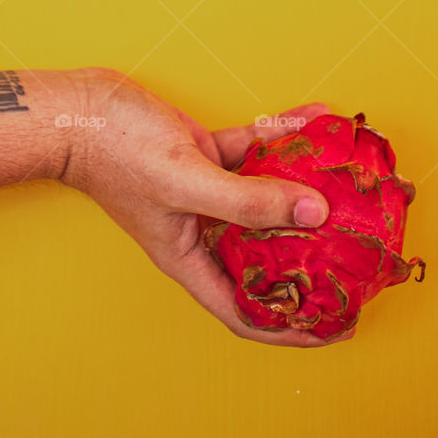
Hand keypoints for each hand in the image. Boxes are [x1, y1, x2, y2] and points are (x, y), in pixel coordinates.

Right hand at [62, 69, 340, 346]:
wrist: (80, 109)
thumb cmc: (117, 154)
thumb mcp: (187, 182)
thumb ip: (249, 201)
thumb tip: (315, 212)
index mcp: (188, 257)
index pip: (247, 311)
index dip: (292, 328)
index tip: (338, 327)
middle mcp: (201, 230)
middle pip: (265, 256)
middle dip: (310, 256)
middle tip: (358, 254)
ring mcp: (204, 190)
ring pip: (266, 195)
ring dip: (304, 183)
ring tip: (347, 177)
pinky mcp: (204, 153)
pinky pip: (253, 149)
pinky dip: (281, 135)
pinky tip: (313, 118)